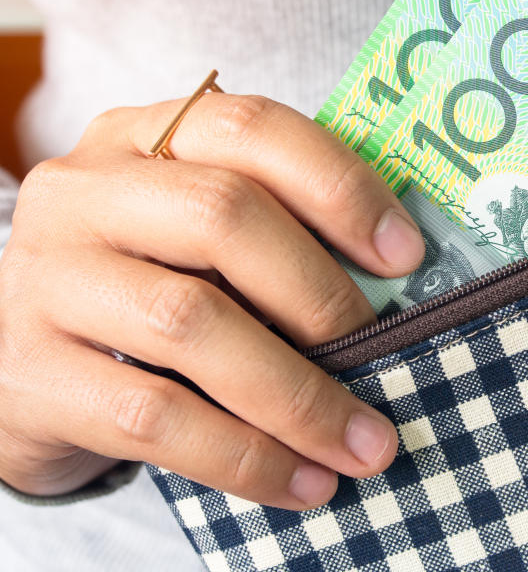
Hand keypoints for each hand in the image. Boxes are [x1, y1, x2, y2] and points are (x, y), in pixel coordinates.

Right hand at [0, 92, 424, 509]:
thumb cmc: (146, 289)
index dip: (339, 186)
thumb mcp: (198, 241)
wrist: (25, 366)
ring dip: (298, 394)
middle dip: (321, 292)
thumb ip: (275, 235)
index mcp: (143, 139)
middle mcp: (84, 192)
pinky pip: (153, 417)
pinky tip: (301, 482)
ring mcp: (47, 279)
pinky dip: (243, 456)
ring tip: (364, 443)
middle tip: (385, 351)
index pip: (250, 128)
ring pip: (192, 322)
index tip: (406, 254)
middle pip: (224, 215)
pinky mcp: (29, 375)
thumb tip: (399, 283)